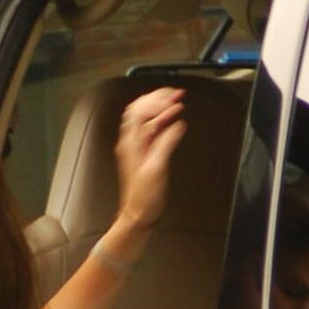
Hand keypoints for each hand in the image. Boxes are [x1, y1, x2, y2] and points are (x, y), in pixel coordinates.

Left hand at [114, 87, 185, 232]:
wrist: (138, 214)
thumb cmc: (144, 197)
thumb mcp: (157, 168)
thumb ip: (166, 143)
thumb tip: (177, 124)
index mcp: (131, 142)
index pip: (139, 110)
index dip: (156, 100)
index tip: (174, 99)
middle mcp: (131, 141)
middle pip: (139, 109)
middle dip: (158, 97)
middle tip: (176, 93)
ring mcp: (137, 146)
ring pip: (145, 117)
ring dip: (160, 106)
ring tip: (176, 100)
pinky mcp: (144, 153)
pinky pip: (151, 129)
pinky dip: (162, 119)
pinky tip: (173, 118)